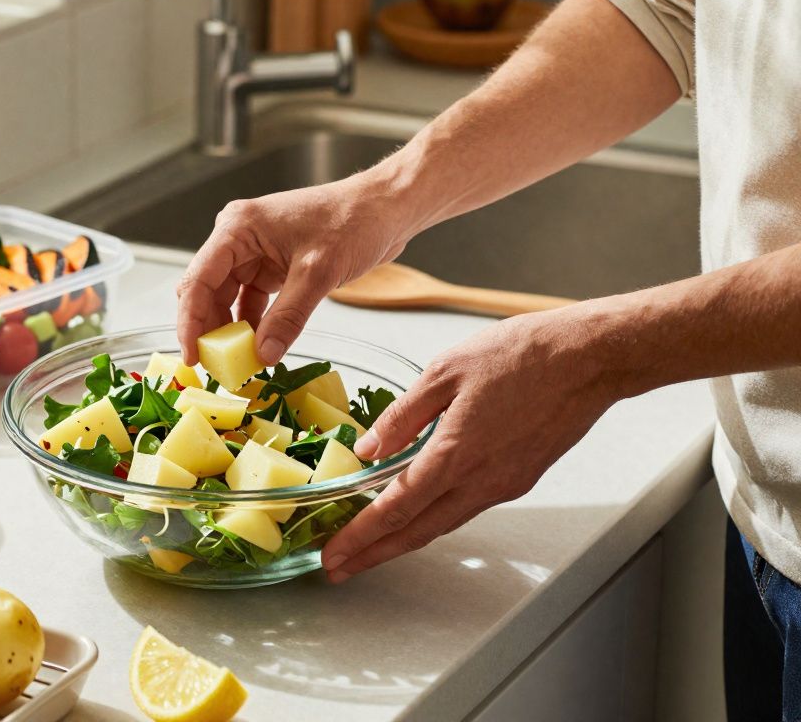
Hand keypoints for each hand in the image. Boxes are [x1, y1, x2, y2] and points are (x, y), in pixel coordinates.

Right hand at [175, 174, 415, 364]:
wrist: (386, 209)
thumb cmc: (354, 221)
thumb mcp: (318, 272)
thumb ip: (288, 316)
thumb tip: (263, 355)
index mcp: (238, 228)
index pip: (198, 279)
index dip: (190, 321)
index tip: (192, 356)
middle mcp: (239, 238)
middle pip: (206, 291)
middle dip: (208, 330)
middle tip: (214, 367)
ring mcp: (254, 253)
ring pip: (226, 300)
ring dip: (230, 331)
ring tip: (235, 364)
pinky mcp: (271, 267)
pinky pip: (250, 302)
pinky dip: (252, 326)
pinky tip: (257, 348)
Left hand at [322, 303, 622, 581]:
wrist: (590, 358)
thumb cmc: (523, 354)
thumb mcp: (445, 371)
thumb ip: (402, 415)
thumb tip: (368, 448)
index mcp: (455, 454)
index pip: (395, 509)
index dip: (360, 536)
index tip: (333, 554)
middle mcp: (481, 481)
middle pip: (417, 532)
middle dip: (373, 554)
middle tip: (339, 569)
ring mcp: (504, 484)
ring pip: (443, 523)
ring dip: (403, 541)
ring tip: (370, 548)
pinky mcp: (521, 478)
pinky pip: (467, 507)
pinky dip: (435, 518)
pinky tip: (419, 513)